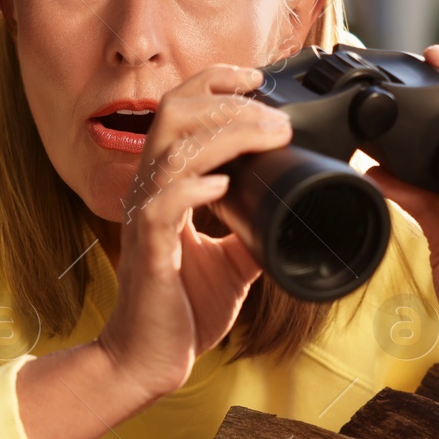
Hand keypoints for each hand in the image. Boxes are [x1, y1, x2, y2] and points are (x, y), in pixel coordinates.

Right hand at [95, 64, 292, 400]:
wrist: (150, 361)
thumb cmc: (181, 308)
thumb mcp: (232, 259)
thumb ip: (253, 226)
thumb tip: (293, 207)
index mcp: (166, 185)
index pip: (180, 112)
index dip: (214, 84)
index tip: (255, 78)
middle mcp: (150, 191)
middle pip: (174, 114)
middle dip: (225, 101)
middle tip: (271, 113)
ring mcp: (145, 219)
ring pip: (172, 151)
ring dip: (224, 137)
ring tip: (265, 136)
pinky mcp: (148, 252)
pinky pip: (161, 207)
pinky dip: (194, 189)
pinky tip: (224, 185)